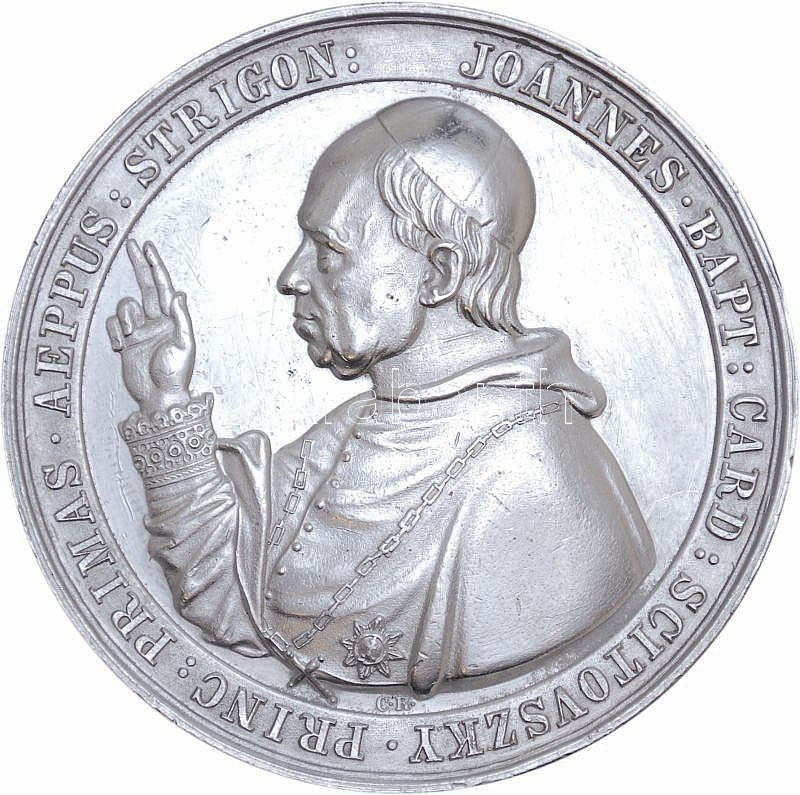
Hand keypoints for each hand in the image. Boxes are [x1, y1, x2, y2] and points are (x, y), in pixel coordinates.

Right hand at [107, 239, 195, 415]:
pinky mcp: (125, 341)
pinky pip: (114, 324)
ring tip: (129, 335)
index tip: (147, 247)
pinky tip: (119, 344)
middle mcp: (157, 321)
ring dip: (124, 317)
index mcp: (173, 319)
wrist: (159, 397)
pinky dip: (113, 331)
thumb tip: (179, 293)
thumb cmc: (175, 374)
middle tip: (132, 244)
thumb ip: (181, 318)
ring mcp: (140, 330)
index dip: (155, 266)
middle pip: (145, 285)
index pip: (163, 286)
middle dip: (139, 264)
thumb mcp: (184, 345)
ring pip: (125, 307)